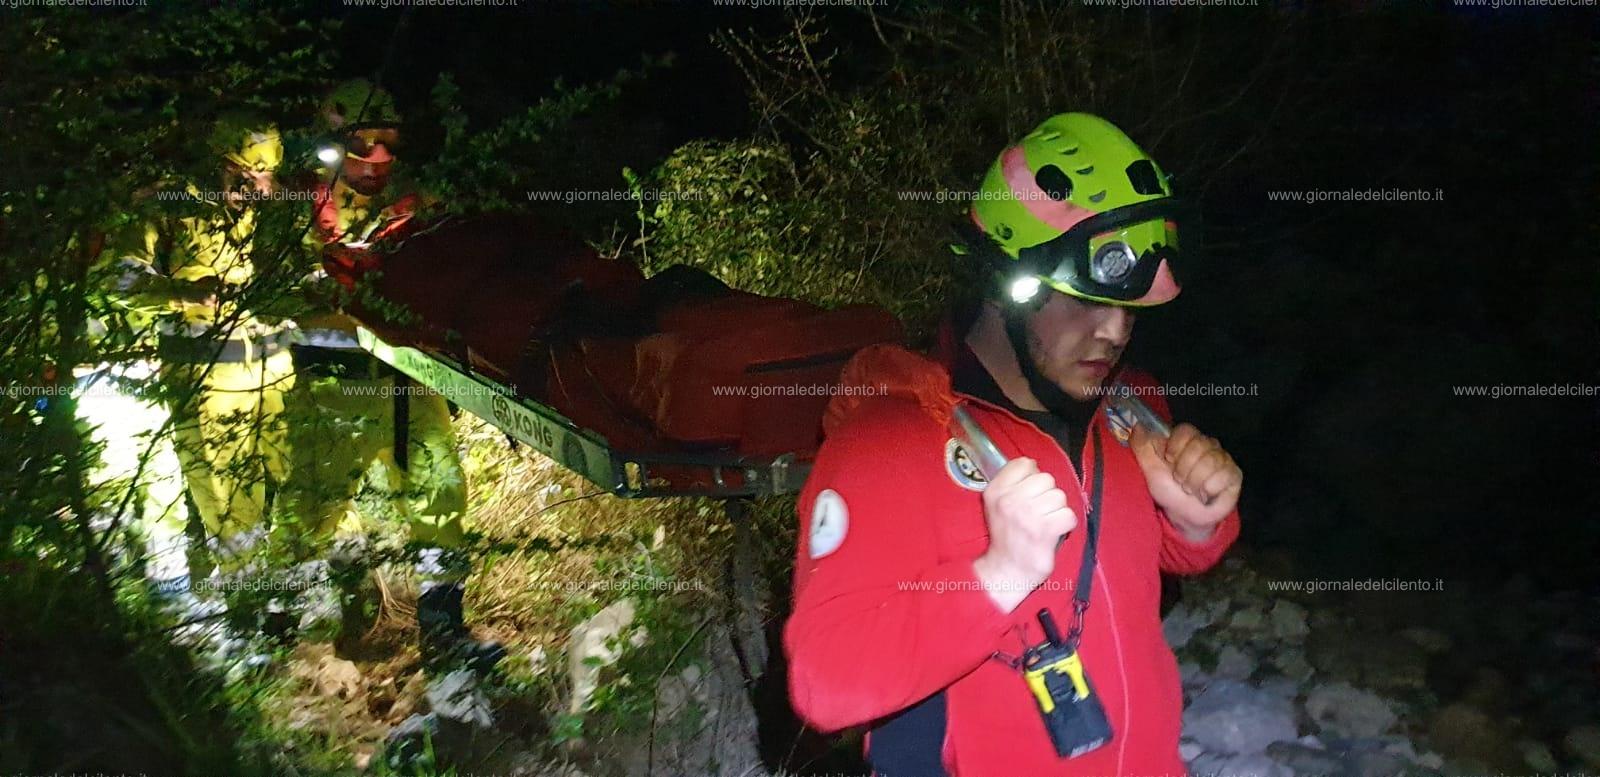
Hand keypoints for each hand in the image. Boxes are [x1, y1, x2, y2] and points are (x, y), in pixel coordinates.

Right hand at [972, 457, 1077, 612]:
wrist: (1005, 571)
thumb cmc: (1006, 535)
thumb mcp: (997, 504)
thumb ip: (1011, 482)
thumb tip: (1034, 466)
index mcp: (995, 491)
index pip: (1024, 463)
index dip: (1032, 476)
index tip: (1028, 493)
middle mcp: (1009, 501)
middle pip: (1046, 478)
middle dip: (1047, 494)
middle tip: (1039, 511)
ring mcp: (1027, 516)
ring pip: (1059, 496)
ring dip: (1057, 510)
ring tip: (1046, 522)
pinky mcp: (1044, 531)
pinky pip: (1069, 515)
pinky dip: (1066, 525)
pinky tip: (1054, 532)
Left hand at [1130, 422, 1241, 541]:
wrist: (1184, 516)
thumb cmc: (1169, 491)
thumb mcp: (1149, 469)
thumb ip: (1142, 446)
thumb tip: (1138, 425)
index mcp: (1187, 440)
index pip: (1185, 430)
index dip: (1175, 448)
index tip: (1169, 461)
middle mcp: (1207, 445)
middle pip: (1198, 445)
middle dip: (1184, 469)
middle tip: (1180, 480)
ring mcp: (1223, 458)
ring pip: (1210, 462)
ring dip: (1195, 482)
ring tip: (1191, 489)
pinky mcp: (1234, 474)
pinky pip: (1223, 475)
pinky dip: (1209, 489)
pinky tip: (1206, 494)